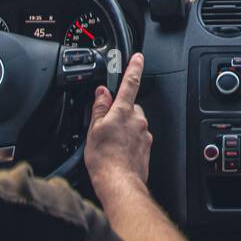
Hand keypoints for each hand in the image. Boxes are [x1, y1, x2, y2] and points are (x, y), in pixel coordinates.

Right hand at [84, 53, 151, 189]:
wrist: (120, 183)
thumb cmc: (105, 160)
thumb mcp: (94, 130)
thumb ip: (99, 108)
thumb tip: (102, 92)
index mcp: (123, 111)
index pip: (131, 82)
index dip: (134, 67)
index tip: (138, 57)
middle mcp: (138, 120)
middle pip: (130, 106)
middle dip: (120, 111)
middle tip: (106, 125)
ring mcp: (144, 134)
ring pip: (134, 123)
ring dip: (124, 127)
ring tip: (110, 143)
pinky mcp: (147, 147)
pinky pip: (137, 137)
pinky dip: (129, 140)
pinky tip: (118, 151)